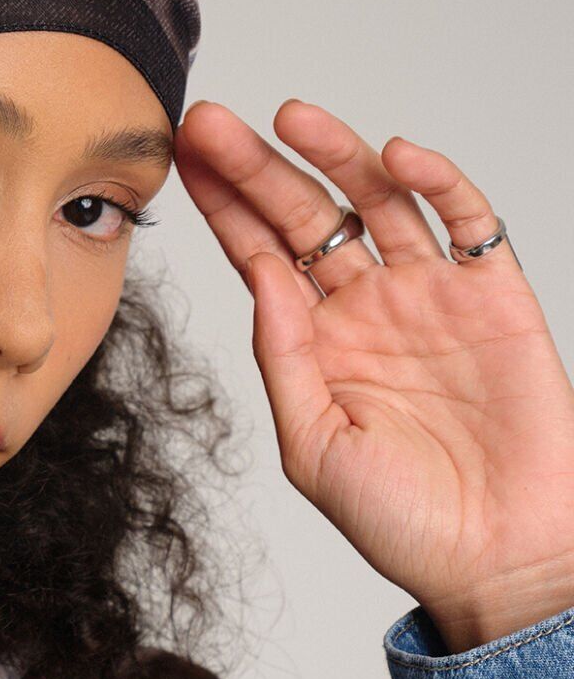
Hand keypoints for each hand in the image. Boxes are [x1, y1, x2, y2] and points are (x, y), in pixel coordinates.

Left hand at [174, 98, 573, 651]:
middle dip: (256, 168)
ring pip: (378, 202)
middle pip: (304, 217)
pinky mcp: (495, 295)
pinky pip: (466, 221)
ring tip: (291, 118)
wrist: (498, 559)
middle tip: (210, 123)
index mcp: (317, 344)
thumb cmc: (403, 521)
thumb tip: (257, 278)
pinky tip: (396, 157)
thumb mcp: (314, 447)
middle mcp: (368, 309)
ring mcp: (430, 296)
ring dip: (335, 156)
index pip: (259, 256)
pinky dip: (437, 181)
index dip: (222, 207)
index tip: (181, 158)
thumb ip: (283, 360)